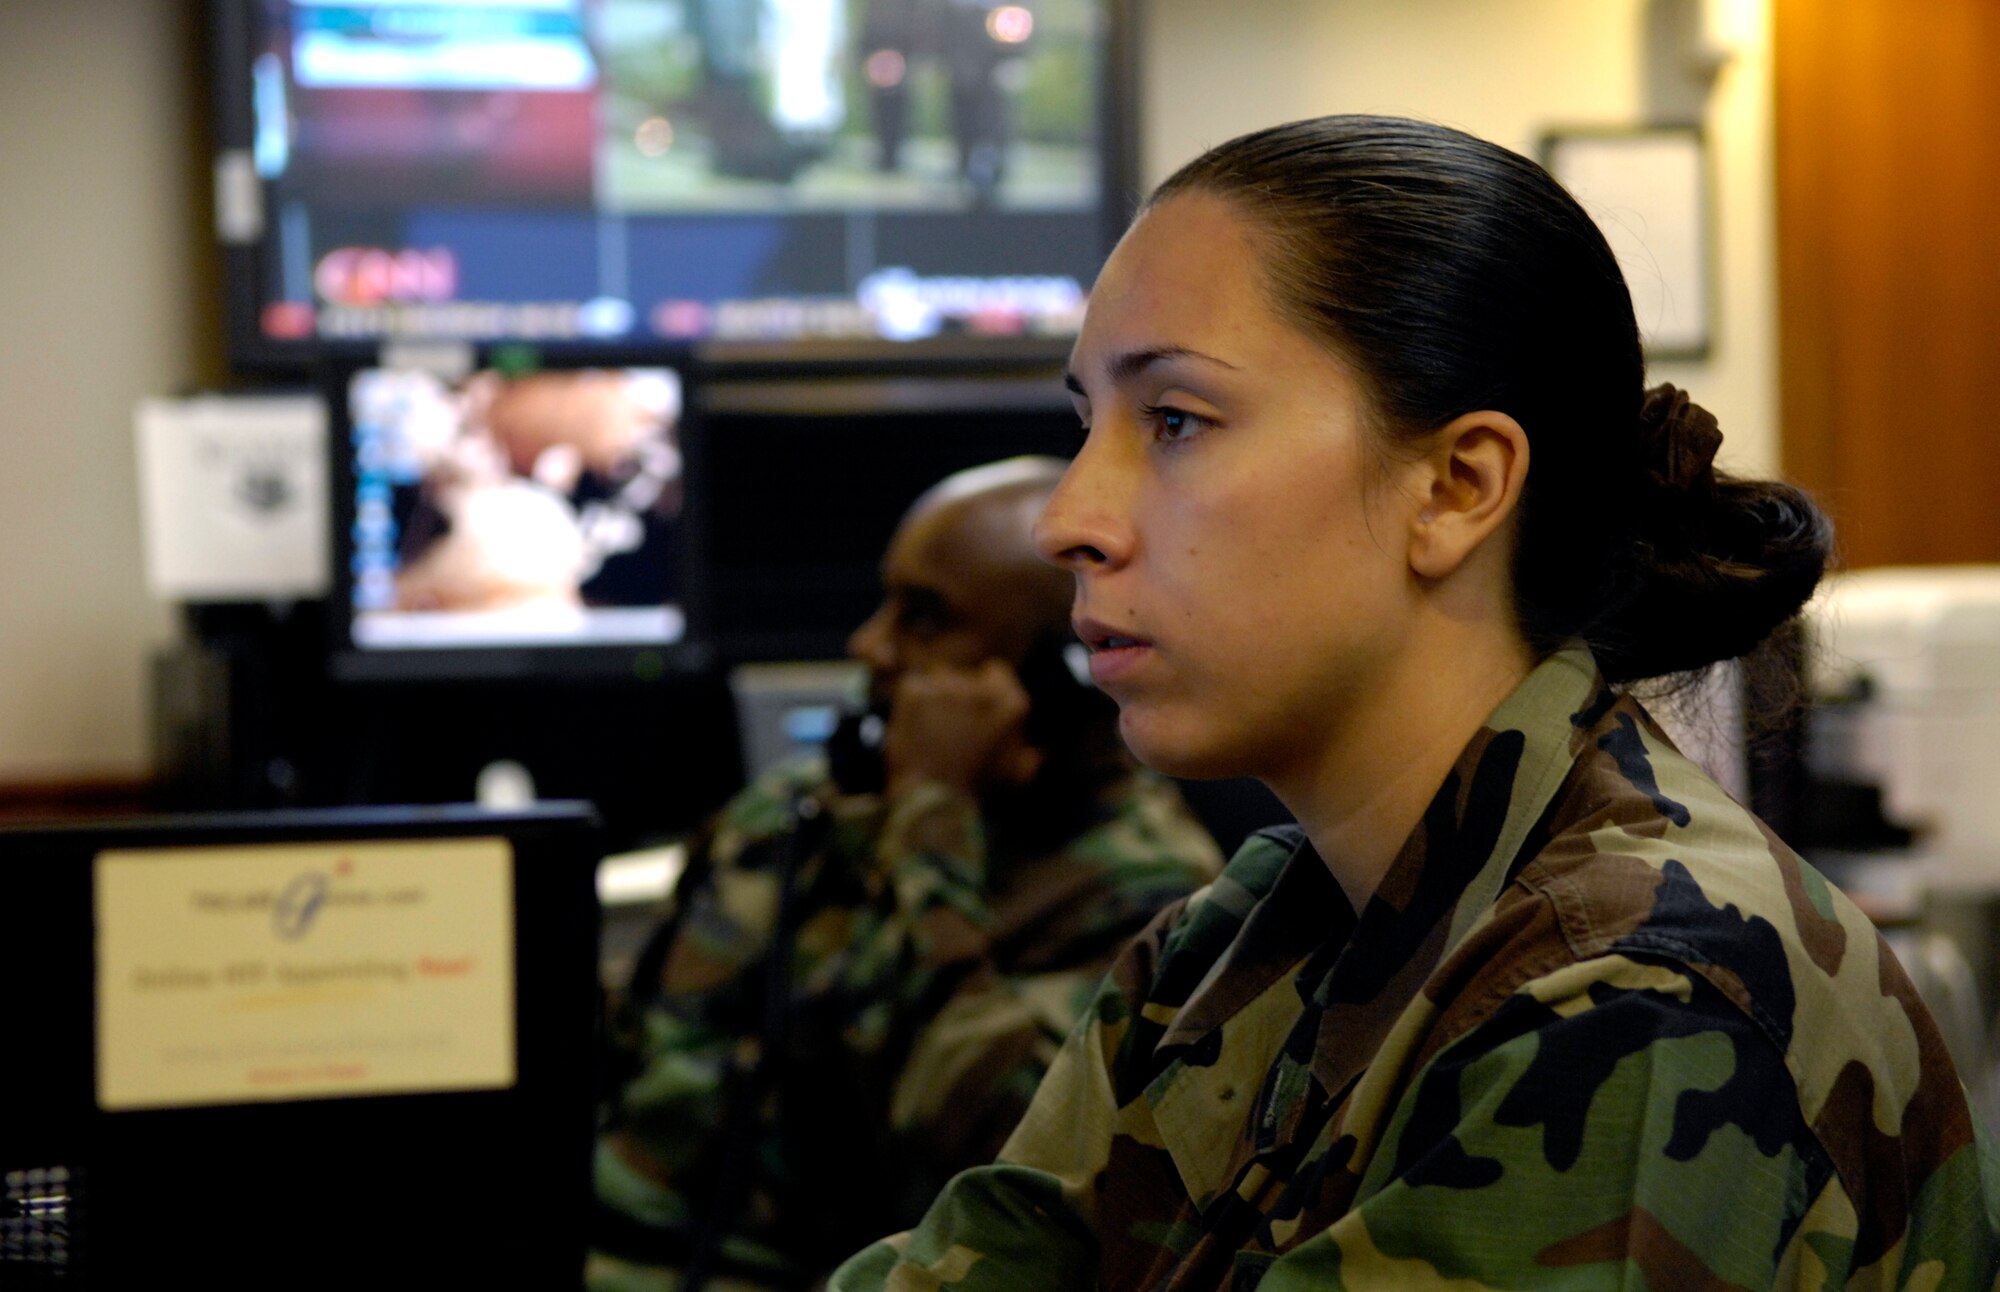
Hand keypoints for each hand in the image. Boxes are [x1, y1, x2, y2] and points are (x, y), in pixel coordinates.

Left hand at [882, 659, 1042, 799]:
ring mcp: (946, 688)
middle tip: (951, 727)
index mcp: (1011, 705)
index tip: (976, 710)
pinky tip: (915, 727)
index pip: (997, 673)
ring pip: (939, 678)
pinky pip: (914, 686)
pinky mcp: (916, 691)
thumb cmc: (973, 790)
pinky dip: (912, 703)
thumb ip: (1026, 760)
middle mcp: (981, 691)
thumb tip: (1035, 753)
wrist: (929, 800)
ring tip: (932, 729)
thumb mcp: (1010, 778)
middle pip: (966, 676)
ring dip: (936, 697)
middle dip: (959, 696)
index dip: (987, 690)